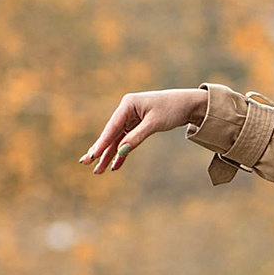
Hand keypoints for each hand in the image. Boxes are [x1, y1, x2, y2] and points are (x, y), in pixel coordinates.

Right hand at [79, 87, 210, 172]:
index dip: (102, 142)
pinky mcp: (136, 126)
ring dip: (108, 155)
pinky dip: (121, 153)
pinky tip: (114, 166)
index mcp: (128, 104)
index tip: (93, 155)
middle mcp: (126, 110)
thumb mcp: (154, 123)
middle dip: (100, 150)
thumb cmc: (172, 109)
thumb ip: (136, 137)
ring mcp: (130, 119)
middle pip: (110, 134)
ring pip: (116, 140)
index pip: (112, 126)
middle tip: (86, 163)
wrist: (187, 104)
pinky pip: (126, 142)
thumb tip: (121, 151)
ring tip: (97, 170)